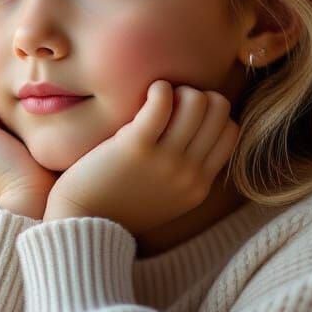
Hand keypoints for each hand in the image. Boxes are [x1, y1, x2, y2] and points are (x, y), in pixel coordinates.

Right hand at [0, 59, 56, 218]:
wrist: (38, 206)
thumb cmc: (60, 178)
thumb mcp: (66, 140)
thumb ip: (68, 119)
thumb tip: (90, 93)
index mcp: (1, 138)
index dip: (9, 74)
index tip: (34, 56)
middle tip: (17, 45)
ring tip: (6, 47)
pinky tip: (1, 65)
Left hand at [43, 80, 238, 234]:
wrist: (82, 222)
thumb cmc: (117, 204)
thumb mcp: (166, 197)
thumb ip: (186, 172)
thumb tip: (195, 133)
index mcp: (198, 186)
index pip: (230, 132)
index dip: (212, 114)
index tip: (186, 114)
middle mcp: (189, 174)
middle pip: (219, 111)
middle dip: (198, 96)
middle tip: (172, 102)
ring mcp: (166, 161)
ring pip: (197, 102)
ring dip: (178, 90)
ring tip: (157, 97)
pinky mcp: (137, 147)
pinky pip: (163, 101)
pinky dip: (159, 89)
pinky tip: (148, 93)